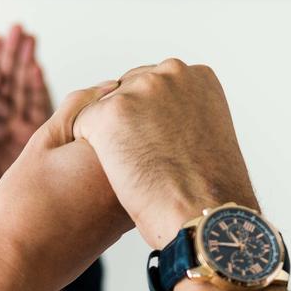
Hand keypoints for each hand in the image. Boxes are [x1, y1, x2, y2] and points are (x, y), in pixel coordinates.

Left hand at [0, 25, 52, 235]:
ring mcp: (19, 128)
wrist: (10, 232)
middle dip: (2, 57)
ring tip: (24, 35)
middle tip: (8, 34)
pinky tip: (36, 65)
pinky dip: (37, 84)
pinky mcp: (41, 136)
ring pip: (19, 88)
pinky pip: (39, 105)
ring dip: (20, 60)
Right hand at [0, 82, 130, 290]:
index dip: (93, 103)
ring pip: (128, 160)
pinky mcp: (127, 222)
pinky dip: (105, 182)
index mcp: (118, 146)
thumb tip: (107, 87)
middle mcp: (137, 173)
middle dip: (106, 129)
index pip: (123, 101)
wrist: (23, 267)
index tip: (67, 128)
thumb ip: (77, 108)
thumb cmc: (24, 206)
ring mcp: (135, 200)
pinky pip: (123, 186)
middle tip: (66, 156)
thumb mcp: (42, 143)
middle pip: (132, 131)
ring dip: (108, 155)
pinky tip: (75, 195)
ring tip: (67, 176)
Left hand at [71, 59, 253, 248]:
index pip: (155, 87)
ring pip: (103, 108)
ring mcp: (139, 91)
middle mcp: (169, 73)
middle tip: (137, 163)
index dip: (148, 122)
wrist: (204, 217)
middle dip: (126, 124)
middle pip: (127, 91)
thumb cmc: (209, 194)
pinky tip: (106, 175)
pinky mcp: (110, 113)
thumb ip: (186, 117)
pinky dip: (86, 150)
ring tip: (126, 174)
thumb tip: (161, 122)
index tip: (152, 148)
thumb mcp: (210, 137)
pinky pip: (81, 124)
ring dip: (107, 138)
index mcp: (198, 77)